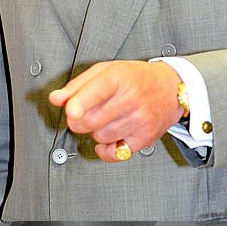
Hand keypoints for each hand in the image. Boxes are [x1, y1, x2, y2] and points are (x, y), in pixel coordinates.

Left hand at [48, 60, 182, 161]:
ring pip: (100, 136)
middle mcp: (132, 98)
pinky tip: (108, 138)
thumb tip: (56, 98)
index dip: (82, 102)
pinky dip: (105, 149)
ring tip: (104, 119)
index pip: (99, 90)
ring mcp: (140, 120)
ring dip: (94, 131)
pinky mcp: (145, 138)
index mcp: (120, 77)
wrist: (171, 88)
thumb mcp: (106, 71)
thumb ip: (78, 85)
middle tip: (81, 114)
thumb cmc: (135, 78)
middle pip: (92, 119)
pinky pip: (114, 153)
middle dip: (79, 120)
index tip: (71, 110)